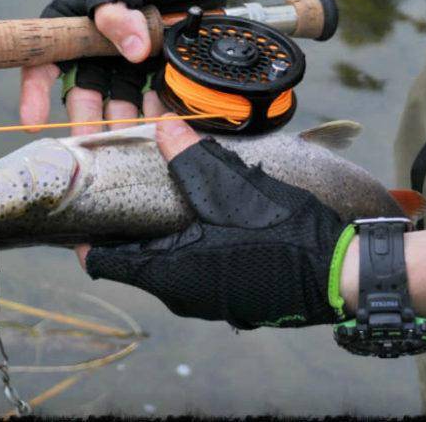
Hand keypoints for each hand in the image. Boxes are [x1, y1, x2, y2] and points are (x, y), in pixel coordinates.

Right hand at [19, 0, 244, 135]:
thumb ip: (118, 9)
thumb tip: (132, 52)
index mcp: (73, 17)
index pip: (43, 57)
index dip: (34, 90)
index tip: (32, 121)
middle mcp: (95, 42)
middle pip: (83, 88)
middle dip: (87, 116)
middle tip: (93, 141)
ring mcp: (127, 54)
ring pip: (118, 98)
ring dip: (123, 120)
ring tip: (132, 137)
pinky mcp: (158, 61)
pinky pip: (151, 93)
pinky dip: (155, 109)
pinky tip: (162, 121)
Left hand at [77, 117, 349, 329]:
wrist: (342, 274)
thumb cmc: (282, 236)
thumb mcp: (232, 189)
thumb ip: (191, 158)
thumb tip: (162, 126)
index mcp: (167, 273)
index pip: (101, 262)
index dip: (85, 233)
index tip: (82, 204)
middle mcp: (179, 294)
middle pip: (131, 259)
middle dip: (125, 223)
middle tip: (123, 184)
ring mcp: (207, 300)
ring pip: (164, 262)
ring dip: (159, 231)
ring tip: (163, 191)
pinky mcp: (231, 297)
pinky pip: (194, 268)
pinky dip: (188, 243)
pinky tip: (204, 213)